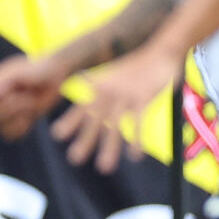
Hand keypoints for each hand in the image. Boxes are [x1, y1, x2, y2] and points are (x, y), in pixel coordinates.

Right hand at [0, 53, 66, 139]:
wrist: (52, 74)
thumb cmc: (36, 70)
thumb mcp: (22, 72)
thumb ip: (3, 80)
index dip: (0, 102)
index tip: (17, 93)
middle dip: (11, 110)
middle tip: (28, 98)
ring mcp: (1, 112)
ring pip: (1, 129)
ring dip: (20, 119)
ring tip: (31, 102)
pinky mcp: (13, 122)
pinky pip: (11, 135)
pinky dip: (24, 126)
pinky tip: (31, 112)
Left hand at [51, 44, 183, 173]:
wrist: (160, 50)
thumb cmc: (137, 66)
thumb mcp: (114, 74)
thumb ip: (99, 83)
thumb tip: (85, 83)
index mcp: (101, 87)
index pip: (82, 106)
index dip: (70, 120)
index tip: (57, 134)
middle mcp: (110, 93)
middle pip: (95, 120)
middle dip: (85, 139)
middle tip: (74, 159)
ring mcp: (126, 96)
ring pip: (115, 126)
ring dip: (109, 148)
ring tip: (104, 168)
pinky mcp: (143, 99)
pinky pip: (139, 123)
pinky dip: (136, 140)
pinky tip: (135, 157)